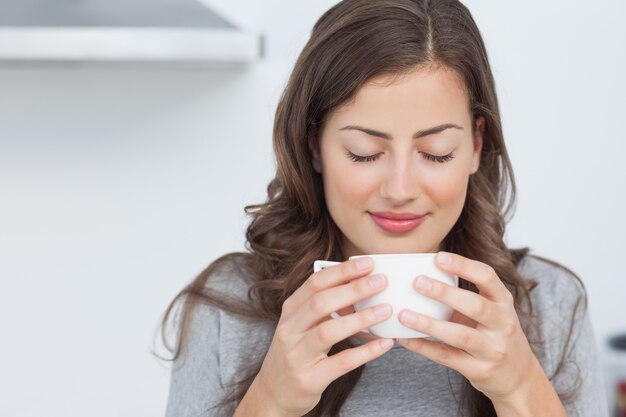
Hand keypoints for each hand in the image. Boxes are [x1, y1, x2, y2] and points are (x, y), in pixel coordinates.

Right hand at [252, 258, 394, 416]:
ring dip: (359, 319)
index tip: (367, 263)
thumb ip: (324, 306)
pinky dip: (365, 352)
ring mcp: (297, 355)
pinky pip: (341, 363)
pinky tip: (384, 343)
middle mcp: (289, 330)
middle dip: (352, 289)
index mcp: (290, 310)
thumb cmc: (295, 351)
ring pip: (328, 331)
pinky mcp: (310, 379)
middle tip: (380, 281)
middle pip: (320, 303)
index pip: (314, 283)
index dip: (341, 272)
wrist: (274, 392)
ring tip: (385, 310)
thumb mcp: (302, 324)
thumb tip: (361, 285)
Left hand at [396, 252, 537, 402]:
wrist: (518, 376)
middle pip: (476, 305)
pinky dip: (424, 347)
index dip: (463, 265)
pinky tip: (405, 339)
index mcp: (503, 302)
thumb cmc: (495, 334)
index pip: (488, 277)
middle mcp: (503, 324)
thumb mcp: (491, 310)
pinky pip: (447, 357)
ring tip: (404, 315)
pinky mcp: (480, 370)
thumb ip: (465, 295)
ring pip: (461, 335)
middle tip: (417, 282)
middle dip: (445, 293)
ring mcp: (492, 349)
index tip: (438, 257)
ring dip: (430, 324)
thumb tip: (422, 274)